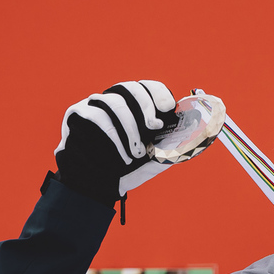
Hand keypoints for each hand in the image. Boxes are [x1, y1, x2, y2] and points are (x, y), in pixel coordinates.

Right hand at [54, 80, 177, 205]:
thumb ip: (173, 148)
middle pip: (130, 87)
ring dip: (131, 129)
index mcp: (133, 107)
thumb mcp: (155, 160)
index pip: (145, 87)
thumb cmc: (128, 171)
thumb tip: (195, 136)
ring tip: (136, 153)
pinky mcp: (77, 114)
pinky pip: (98, 116)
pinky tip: (123, 156)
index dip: (157, 92)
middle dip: (146, 105)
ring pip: (115, 102)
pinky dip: (114, 137)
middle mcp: (113, 101)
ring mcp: (94, 105)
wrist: (98, 187)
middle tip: (155, 127)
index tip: (169, 107)